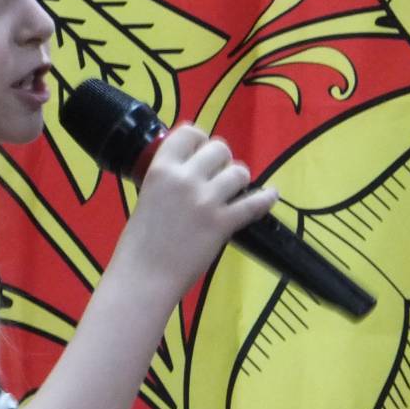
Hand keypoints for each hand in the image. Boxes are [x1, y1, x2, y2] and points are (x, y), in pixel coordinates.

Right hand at [114, 124, 278, 294]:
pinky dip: (266, 199)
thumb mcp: (147, 196)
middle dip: (222, 159)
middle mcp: (186, 178)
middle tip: (217, 175)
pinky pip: (254, 203)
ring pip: (239, 172)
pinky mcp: (223, 223)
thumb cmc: (138, 242)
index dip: (199, 139)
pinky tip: (271, 196)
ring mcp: (206, 200)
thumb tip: (192, 169)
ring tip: (233, 190)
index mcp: (161, 169)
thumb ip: (168, 179)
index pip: (189, 133)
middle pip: (219, 148)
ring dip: (238, 179)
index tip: (201, 150)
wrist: (144, 275)